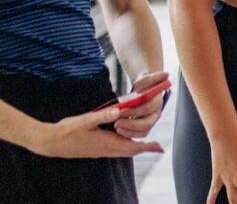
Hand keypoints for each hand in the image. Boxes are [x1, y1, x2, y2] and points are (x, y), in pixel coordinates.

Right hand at [32, 106, 163, 158]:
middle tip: (157, 146)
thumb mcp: (86, 119)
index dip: (146, 147)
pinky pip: (115, 149)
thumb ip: (104, 115)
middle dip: (144, 148)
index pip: (131, 146)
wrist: (52, 142)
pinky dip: (125, 144)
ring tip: (146, 142)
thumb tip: (120, 110)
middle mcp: (105, 149)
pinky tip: (125, 137)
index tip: (159, 148)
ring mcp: (100, 150)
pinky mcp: (96, 149)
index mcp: (106, 143)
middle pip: (130, 150)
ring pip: (123, 150)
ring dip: (135, 146)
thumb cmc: (69, 130)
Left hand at [114, 70, 169, 139]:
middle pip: (146, 123)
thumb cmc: (144, 85)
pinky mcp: (145, 128)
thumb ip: (156, 76)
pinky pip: (139, 135)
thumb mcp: (147, 78)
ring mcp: (151, 122)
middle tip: (117, 123)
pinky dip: (130, 134)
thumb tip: (166, 74)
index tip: (121, 111)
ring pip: (143, 131)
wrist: (143, 91)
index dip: (134, 111)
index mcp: (157, 102)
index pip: (147, 109)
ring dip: (129, 131)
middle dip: (130, 124)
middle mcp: (156, 114)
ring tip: (117, 127)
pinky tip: (120, 130)